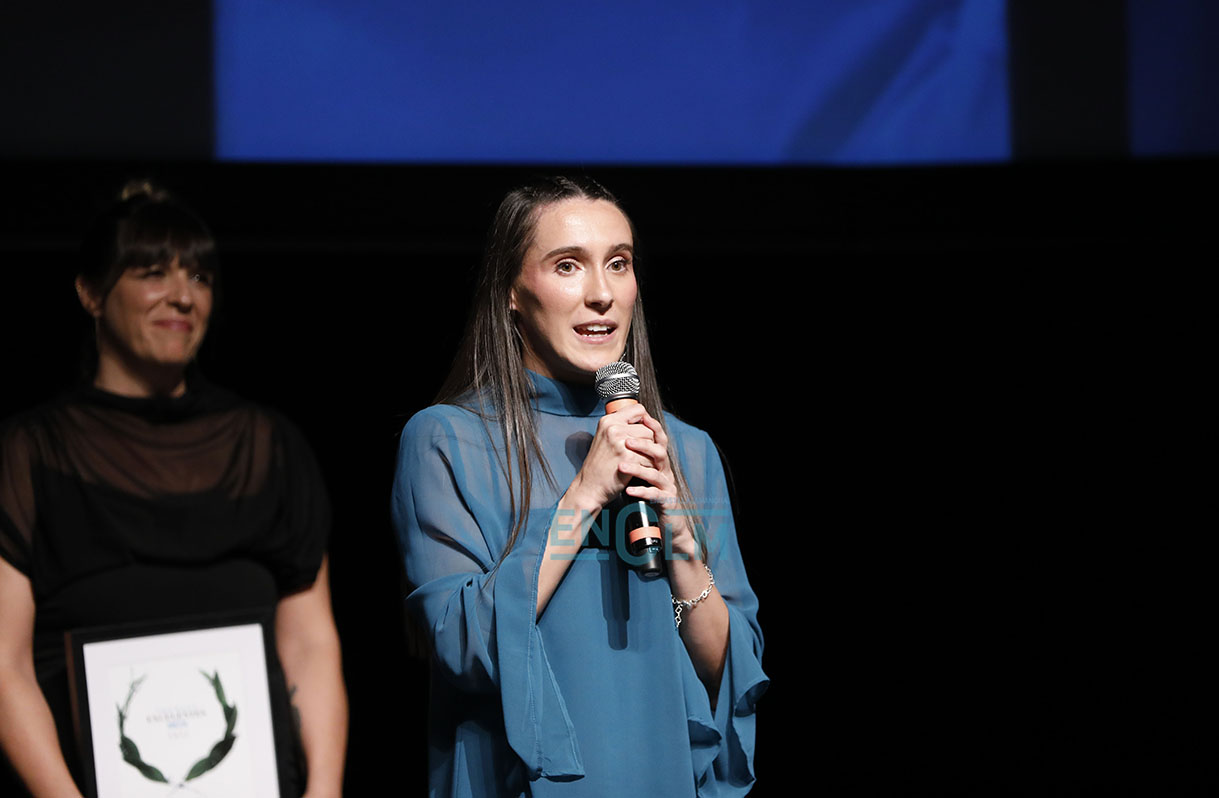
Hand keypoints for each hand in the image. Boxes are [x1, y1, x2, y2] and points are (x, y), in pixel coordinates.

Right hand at [567, 403, 655, 511]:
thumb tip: (645, 420)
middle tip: (642, 452)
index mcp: (608, 421)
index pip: (638, 409)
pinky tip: (641, 469)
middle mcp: (614, 428)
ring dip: (651, 454)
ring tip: (642, 461)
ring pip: (651, 442)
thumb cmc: (599, 465)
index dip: (645, 421)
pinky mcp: (628, 458)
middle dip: (649, 441)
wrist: (589, 486)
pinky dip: (649, 466)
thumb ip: (621, 427)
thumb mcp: (605, 438)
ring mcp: (621, 443)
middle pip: (648, 428)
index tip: (644, 432)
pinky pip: (650, 458)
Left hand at [620, 412, 699, 560]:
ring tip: (621, 466)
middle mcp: (667, 472)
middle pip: (660, 453)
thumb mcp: (644, 474)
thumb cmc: (652, 495)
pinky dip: (642, 492)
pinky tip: (629, 490)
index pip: (659, 440)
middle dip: (643, 445)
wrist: (668, 520)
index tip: (640, 418)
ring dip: (638, 469)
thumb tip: (621, 440)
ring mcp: (668, 487)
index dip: (652, 428)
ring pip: (656, 474)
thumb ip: (638, 459)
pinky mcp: (667, 501)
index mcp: (661, 463)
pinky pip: (655, 495)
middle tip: (626, 441)